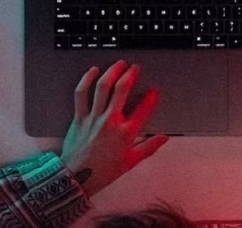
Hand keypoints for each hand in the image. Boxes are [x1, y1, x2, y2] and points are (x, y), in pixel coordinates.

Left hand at [59, 60, 168, 196]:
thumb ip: (149, 147)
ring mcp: (93, 117)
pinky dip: (87, 80)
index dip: (151, 97)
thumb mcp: (131, 162)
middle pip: (122, 90)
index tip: (154, 90)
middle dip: (130, 75)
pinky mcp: (79, 117)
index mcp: (125, 132)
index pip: (143, 109)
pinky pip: (81, 93)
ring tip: (119, 64)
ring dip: (112, 72)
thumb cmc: (104, 171)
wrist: (78, 177)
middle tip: (135, 68)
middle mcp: (110, 121)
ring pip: (103, 87)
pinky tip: (93, 71)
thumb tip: (163, 138)